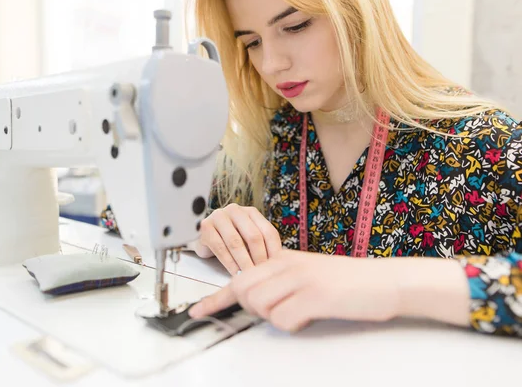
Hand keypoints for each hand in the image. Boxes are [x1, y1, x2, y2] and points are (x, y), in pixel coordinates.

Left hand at [189, 251, 399, 331]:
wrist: (385, 281)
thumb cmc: (348, 282)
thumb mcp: (309, 273)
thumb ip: (281, 281)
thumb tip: (256, 300)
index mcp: (283, 259)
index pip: (240, 277)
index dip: (215, 298)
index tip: (197, 312)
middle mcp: (287, 265)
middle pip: (244, 291)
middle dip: (251, 308)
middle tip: (279, 309)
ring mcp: (300, 279)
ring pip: (260, 306)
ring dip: (275, 317)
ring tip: (301, 311)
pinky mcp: (315, 296)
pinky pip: (283, 319)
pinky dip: (293, 324)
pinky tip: (312, 316)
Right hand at [195, 204, 282, 274]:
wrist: (206, 239)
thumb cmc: (231, 242)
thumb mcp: (249, 241)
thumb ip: (262, 247)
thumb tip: (278, 264)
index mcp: (251, 212)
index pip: (268, 231)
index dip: (274, 251)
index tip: (275, 268)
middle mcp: (235, 210)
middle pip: (253, 236)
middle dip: (259, 258)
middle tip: (262, 274)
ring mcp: (219, 216)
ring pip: (235, 242)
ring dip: (244, 262)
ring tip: (249, 276)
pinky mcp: (206, 226)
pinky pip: (219, 247)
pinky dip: (229, 263)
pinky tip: (234, 273)